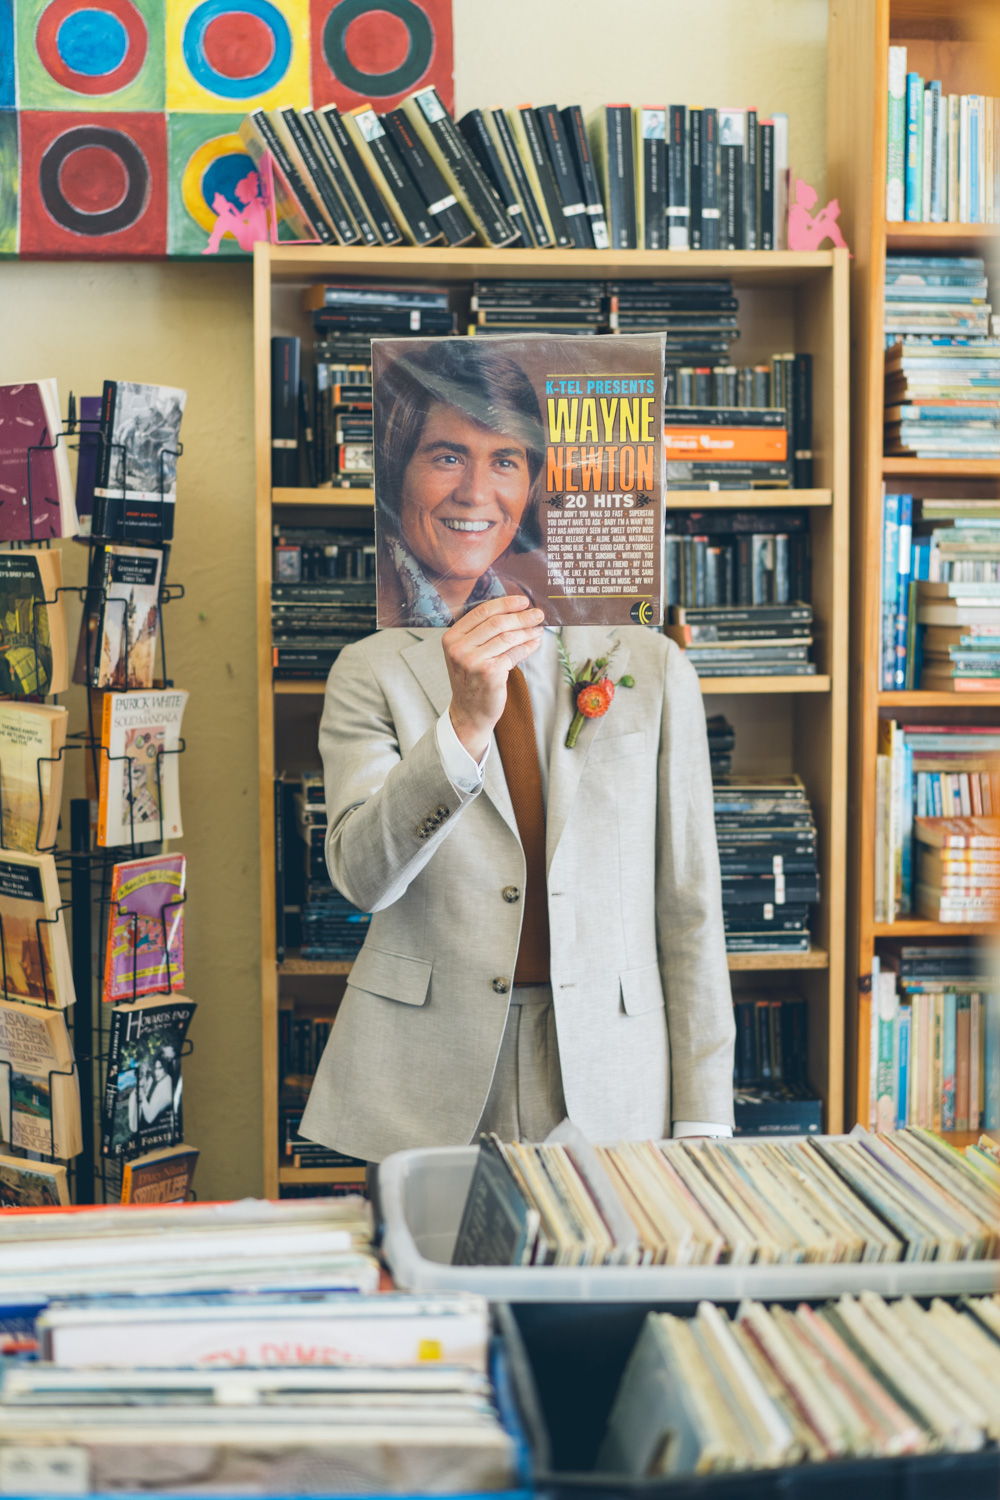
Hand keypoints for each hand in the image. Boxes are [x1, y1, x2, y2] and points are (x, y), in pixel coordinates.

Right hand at [443, 596, 543, 760]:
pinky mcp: (489, 672)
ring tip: (539, 628)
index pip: (481, 612)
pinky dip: (527, 647)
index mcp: (451, 637)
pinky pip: (514, 653)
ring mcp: (473, 661)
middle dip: (521, 616)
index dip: (505, 604)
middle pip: (496, 622)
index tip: (523, 601)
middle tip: (538, 614)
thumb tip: (515, 612)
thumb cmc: (471, 680)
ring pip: (507, 637)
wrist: (469, 712)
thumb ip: (482, 633)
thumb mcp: (467, 653)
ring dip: (527, 631)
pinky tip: (535, 643)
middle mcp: (459, 648)